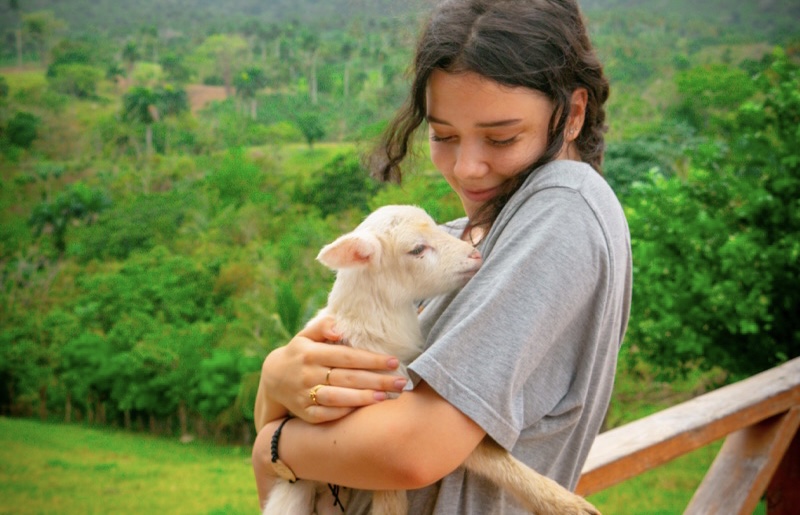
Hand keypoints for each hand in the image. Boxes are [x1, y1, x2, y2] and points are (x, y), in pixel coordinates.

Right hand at [257, 316, 408, 424]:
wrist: (272, 379)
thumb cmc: (299, 353)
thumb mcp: (305, 335)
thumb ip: (322, 326)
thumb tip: (338, 327)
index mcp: (311, 353)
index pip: (346, 356)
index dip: (371, 359)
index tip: (394, 361)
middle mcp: (307, 374)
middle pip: (347, 378)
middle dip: (377, 380)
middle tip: (401, 382)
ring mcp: (305, 395)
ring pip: (338, 398)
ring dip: (363, 398)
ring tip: (386, 396)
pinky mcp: (305, 413)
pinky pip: (327, 415)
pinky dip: (345, 412)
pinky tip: (365, 409)